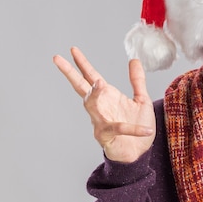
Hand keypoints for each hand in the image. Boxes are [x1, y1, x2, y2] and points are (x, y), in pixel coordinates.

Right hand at [53, 47, 155, 162]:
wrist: (140, 152)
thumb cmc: (137, 126)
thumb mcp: (142, 100)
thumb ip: (137, 81)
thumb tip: (134, 59)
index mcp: (107, 96)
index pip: (91, 77)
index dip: (82, 64)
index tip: (73, 50)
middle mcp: (100, 107)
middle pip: (81, 88)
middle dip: (70, 73)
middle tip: (58, 58)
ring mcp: (100, 121)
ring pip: (91, 105)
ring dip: (94, 95)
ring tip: (100, 83)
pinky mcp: (107, 137)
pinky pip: (117, 129)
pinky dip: (132, 129)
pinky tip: (144, 129)